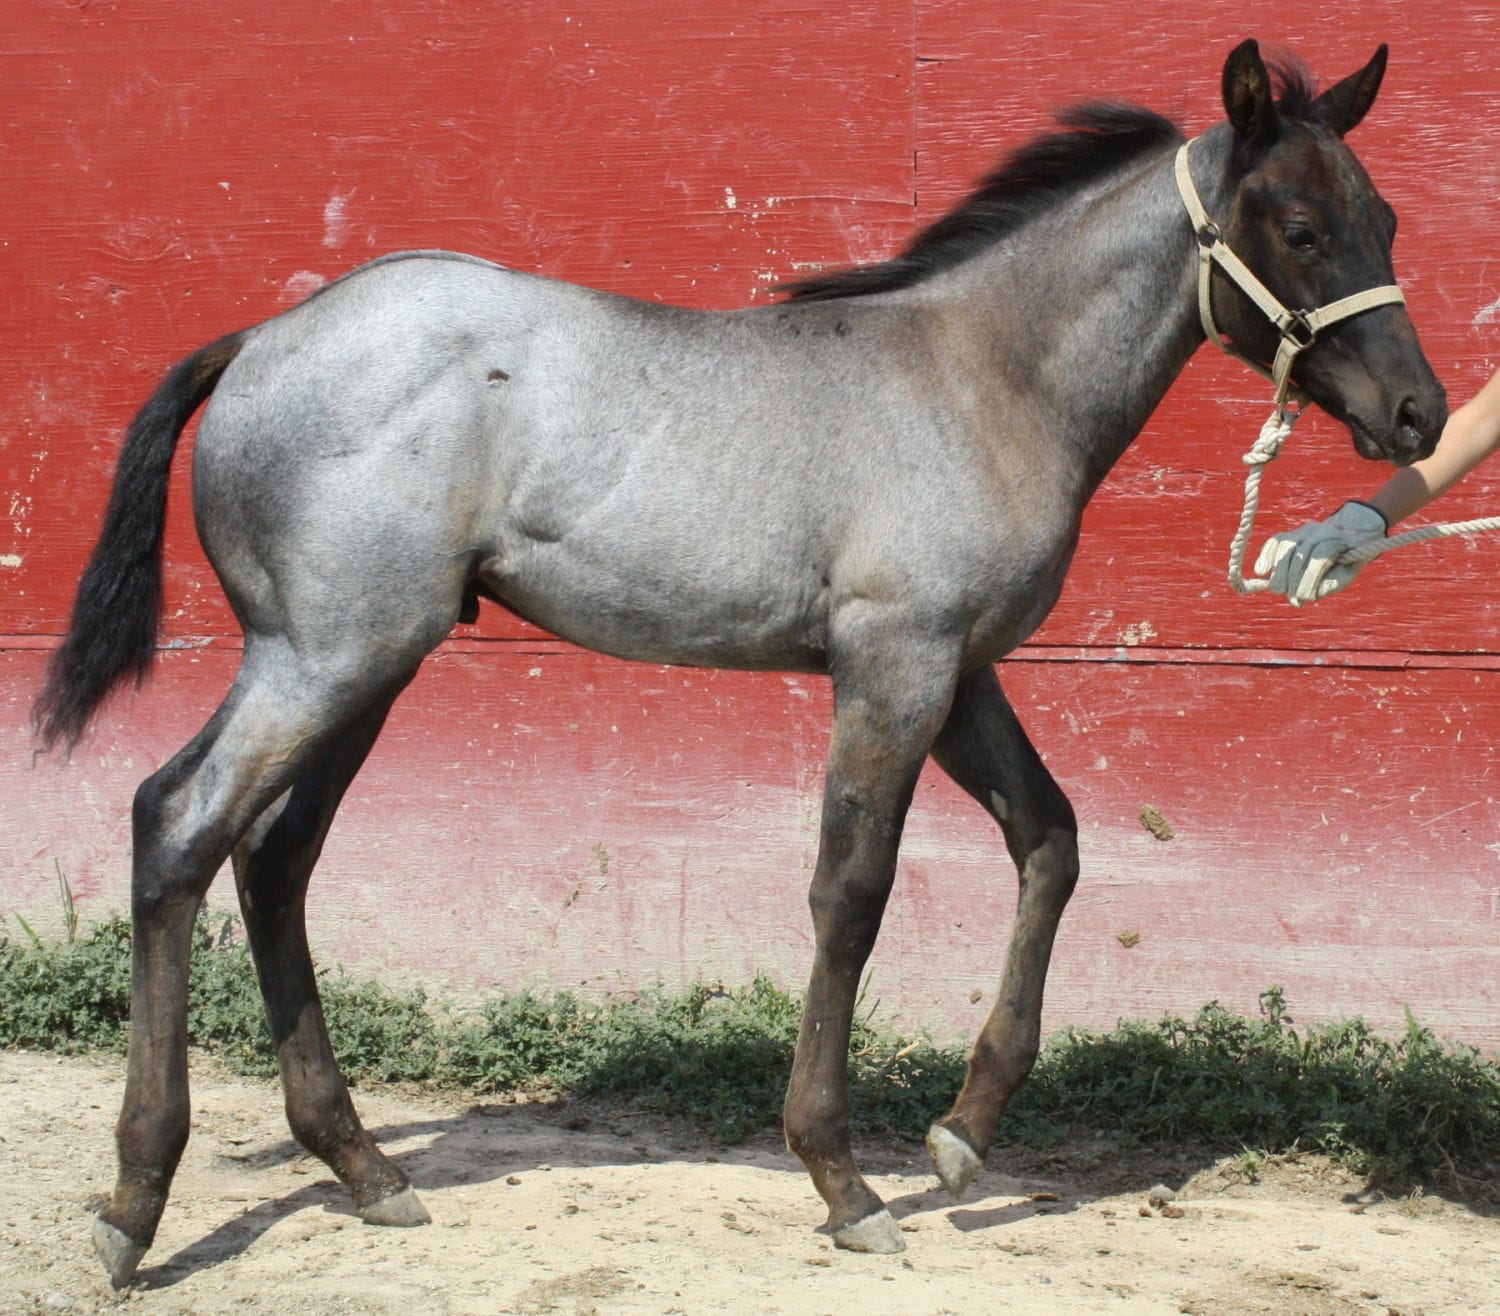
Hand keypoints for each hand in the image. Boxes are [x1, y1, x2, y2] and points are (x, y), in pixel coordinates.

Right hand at [1253, 500, 1387, 605]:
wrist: (1345, 539)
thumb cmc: (1343, 563)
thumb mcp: (1344, 576)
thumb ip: (1328, 585)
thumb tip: (1302, 597)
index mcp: (1338, 540)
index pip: (1319, 557)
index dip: (1309, 580)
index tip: (1304, 598)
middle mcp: (1319, 530)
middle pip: (1299, 553)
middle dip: (1292, 578)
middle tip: (1289, 595)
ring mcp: (1302, 531)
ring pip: (1285, 546)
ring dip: (1279, 571)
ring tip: (1278, 589)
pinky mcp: (1288, 534)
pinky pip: (1273, 542)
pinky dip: (1265, 557)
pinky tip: (1261, 572)